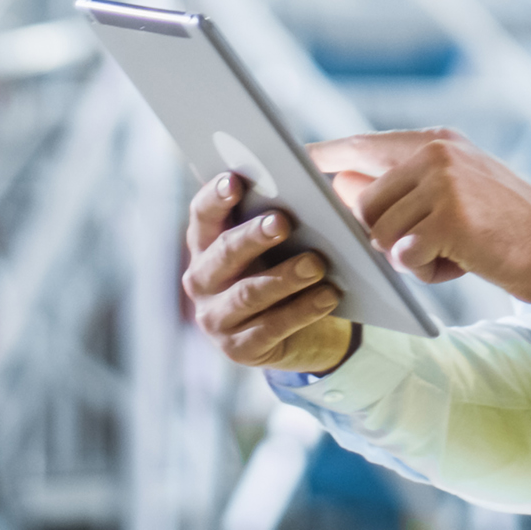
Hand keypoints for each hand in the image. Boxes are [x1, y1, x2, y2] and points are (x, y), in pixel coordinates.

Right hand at [183, 172, 354, 373]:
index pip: (202, 215)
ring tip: (316, 264)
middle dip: (253, 236)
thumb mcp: (281, 242)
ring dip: (284, 276)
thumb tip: (303, 190)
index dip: (216, 197)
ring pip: (249, 293)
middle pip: (224, 252)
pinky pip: (272, 328)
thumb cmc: (288, 266)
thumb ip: (278, 216)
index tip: (235, 179)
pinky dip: (303, 310)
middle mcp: (201, 281)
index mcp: (206, 244)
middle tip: (283, 221)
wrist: (302, 331)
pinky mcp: (240, 350)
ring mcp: (216, 319)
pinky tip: (329, 295)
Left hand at [310, 128, 530, 304]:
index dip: (324, 156)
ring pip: (379, 231)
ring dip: (407, 256)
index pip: (362, 144)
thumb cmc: (504, 230)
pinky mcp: (451, 218)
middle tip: (426, 245)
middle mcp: (437, 153)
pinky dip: (426, 270)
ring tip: (453, 252)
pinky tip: (462, 262)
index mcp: (436, 141)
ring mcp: (444, 182)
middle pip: (362, 200)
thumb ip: (403, 188)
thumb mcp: (455, 195)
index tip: (290, 164)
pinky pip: (404, 255)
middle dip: (380, 234)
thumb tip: (338, 188)